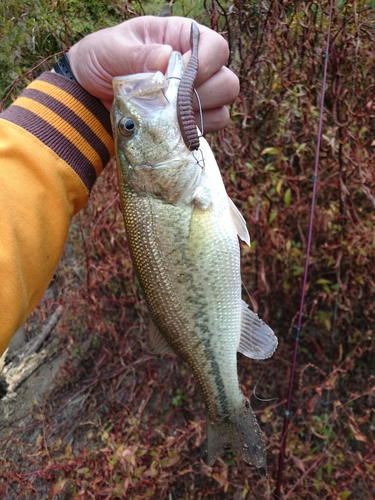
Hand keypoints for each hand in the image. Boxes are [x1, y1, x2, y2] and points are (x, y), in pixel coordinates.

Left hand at [68, 16, 238, 131]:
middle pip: (227, 82)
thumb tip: (166, 58)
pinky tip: (171, 129)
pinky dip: (194, 132)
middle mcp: (196, 66)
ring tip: (168, 115)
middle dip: (203, 94)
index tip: (181, 77)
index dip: (206, 64)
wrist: (90, 96)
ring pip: (223, 108)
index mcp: (181, 38)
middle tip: (171, 100)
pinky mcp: (190, 121)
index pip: (216, 47)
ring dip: (197, 115)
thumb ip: (137, 54)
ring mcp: (196, 96)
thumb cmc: (100, 61)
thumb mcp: (111, 50)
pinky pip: (210, 128)